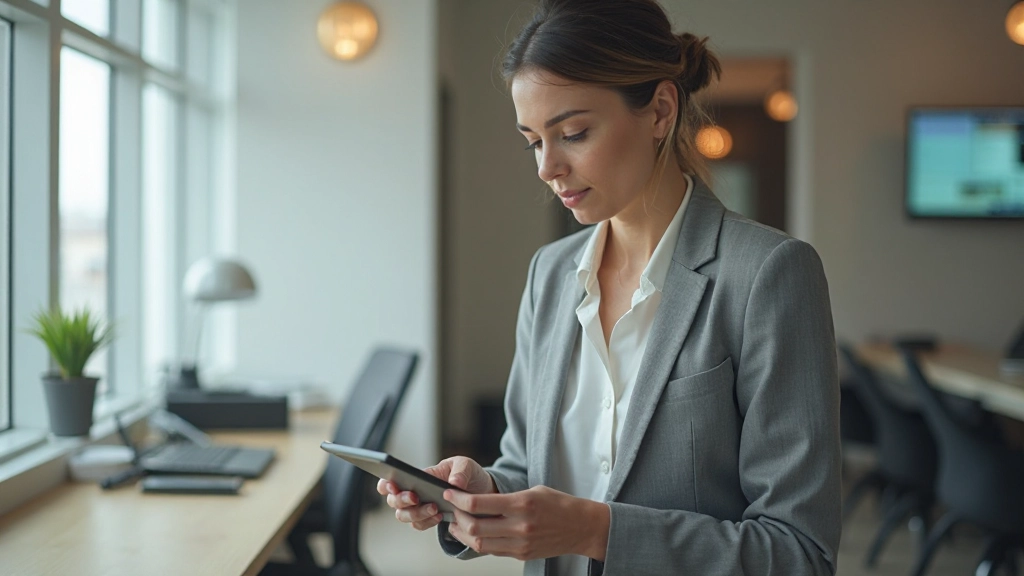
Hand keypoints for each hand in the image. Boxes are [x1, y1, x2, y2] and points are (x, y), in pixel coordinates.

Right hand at [376, 456, 495, 530]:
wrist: (481, 492)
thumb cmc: (467, 474)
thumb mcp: (467, 465)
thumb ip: (460, 471)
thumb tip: (454, 483)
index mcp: (415, 476)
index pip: (390, 480)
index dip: (385, 485)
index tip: (393, 486)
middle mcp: (413, 492)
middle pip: (393, 500)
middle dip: (402, 500)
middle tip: (416, 497)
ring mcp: (419, 507)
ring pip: (404, 515)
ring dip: (416, 513)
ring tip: (434, 508)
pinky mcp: (428, 519)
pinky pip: (419, 525)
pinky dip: (427, 522)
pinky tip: (440, 516)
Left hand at [443, 485, 609, 561]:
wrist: (581, 527)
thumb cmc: (558, 504)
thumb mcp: (533, 491)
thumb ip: (506, 498)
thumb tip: (478, 502)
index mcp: (522, 504)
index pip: (479, 504)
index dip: (458, 499)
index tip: (449, 493)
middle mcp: (520, 526)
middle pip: (474, 527)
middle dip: (457, 517)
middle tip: (451, 508)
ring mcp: (521, 544)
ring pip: (480, 544)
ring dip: (463, 534)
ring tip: (456, 524)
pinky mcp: (522, 554)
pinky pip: (493, 551)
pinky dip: (479, 542)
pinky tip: (474, 534)